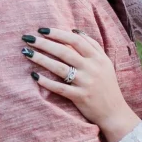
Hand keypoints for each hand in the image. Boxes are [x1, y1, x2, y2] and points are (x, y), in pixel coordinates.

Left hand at [22, 28, 141, 141]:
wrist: (114, 112)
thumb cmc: (107, 85)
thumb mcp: (105, 63)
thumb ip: (93, 46)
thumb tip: (74, 31)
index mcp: (98, 58)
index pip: (76, 40)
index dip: (58, 33)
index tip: (42, 30)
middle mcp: (92, 68)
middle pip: (64, 51)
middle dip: (44, 43)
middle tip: (28, 38)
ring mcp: (85, 83)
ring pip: (59, 68)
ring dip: (41, 59)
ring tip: (26, 52)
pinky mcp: (79, 97)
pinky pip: (59, 88)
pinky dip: (46, 81)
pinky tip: (34, 75)